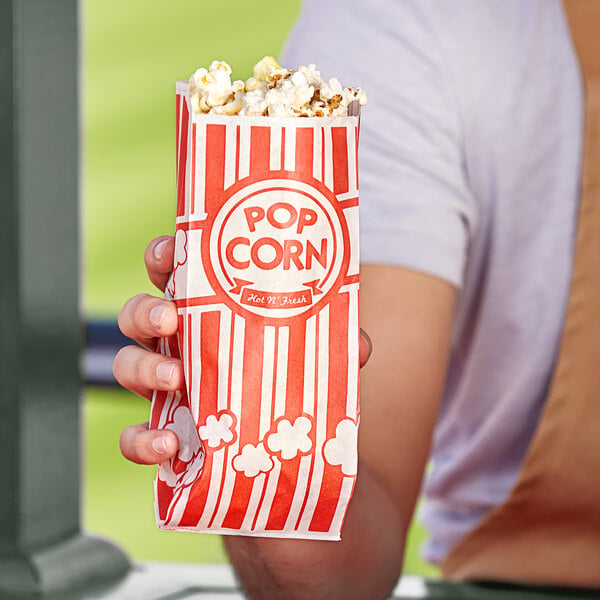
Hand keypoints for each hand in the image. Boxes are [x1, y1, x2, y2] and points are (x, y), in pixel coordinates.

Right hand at [114, 235, 372, 465]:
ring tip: (176, 379)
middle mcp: (178, 345)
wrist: (286, 448)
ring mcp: (166, 389)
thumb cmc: (290, 380)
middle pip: (138, 314)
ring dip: (143, 369)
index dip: (164, 256)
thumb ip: (337, 347)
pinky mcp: (165, 433)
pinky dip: (141, 440)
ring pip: (127, 366)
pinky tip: (167, 444)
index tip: (173, 250)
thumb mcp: (315, 357)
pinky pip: (133, 436)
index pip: (174, 273)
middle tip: (171, 318)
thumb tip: (362, 346)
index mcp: (206, 313)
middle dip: (147, 310)